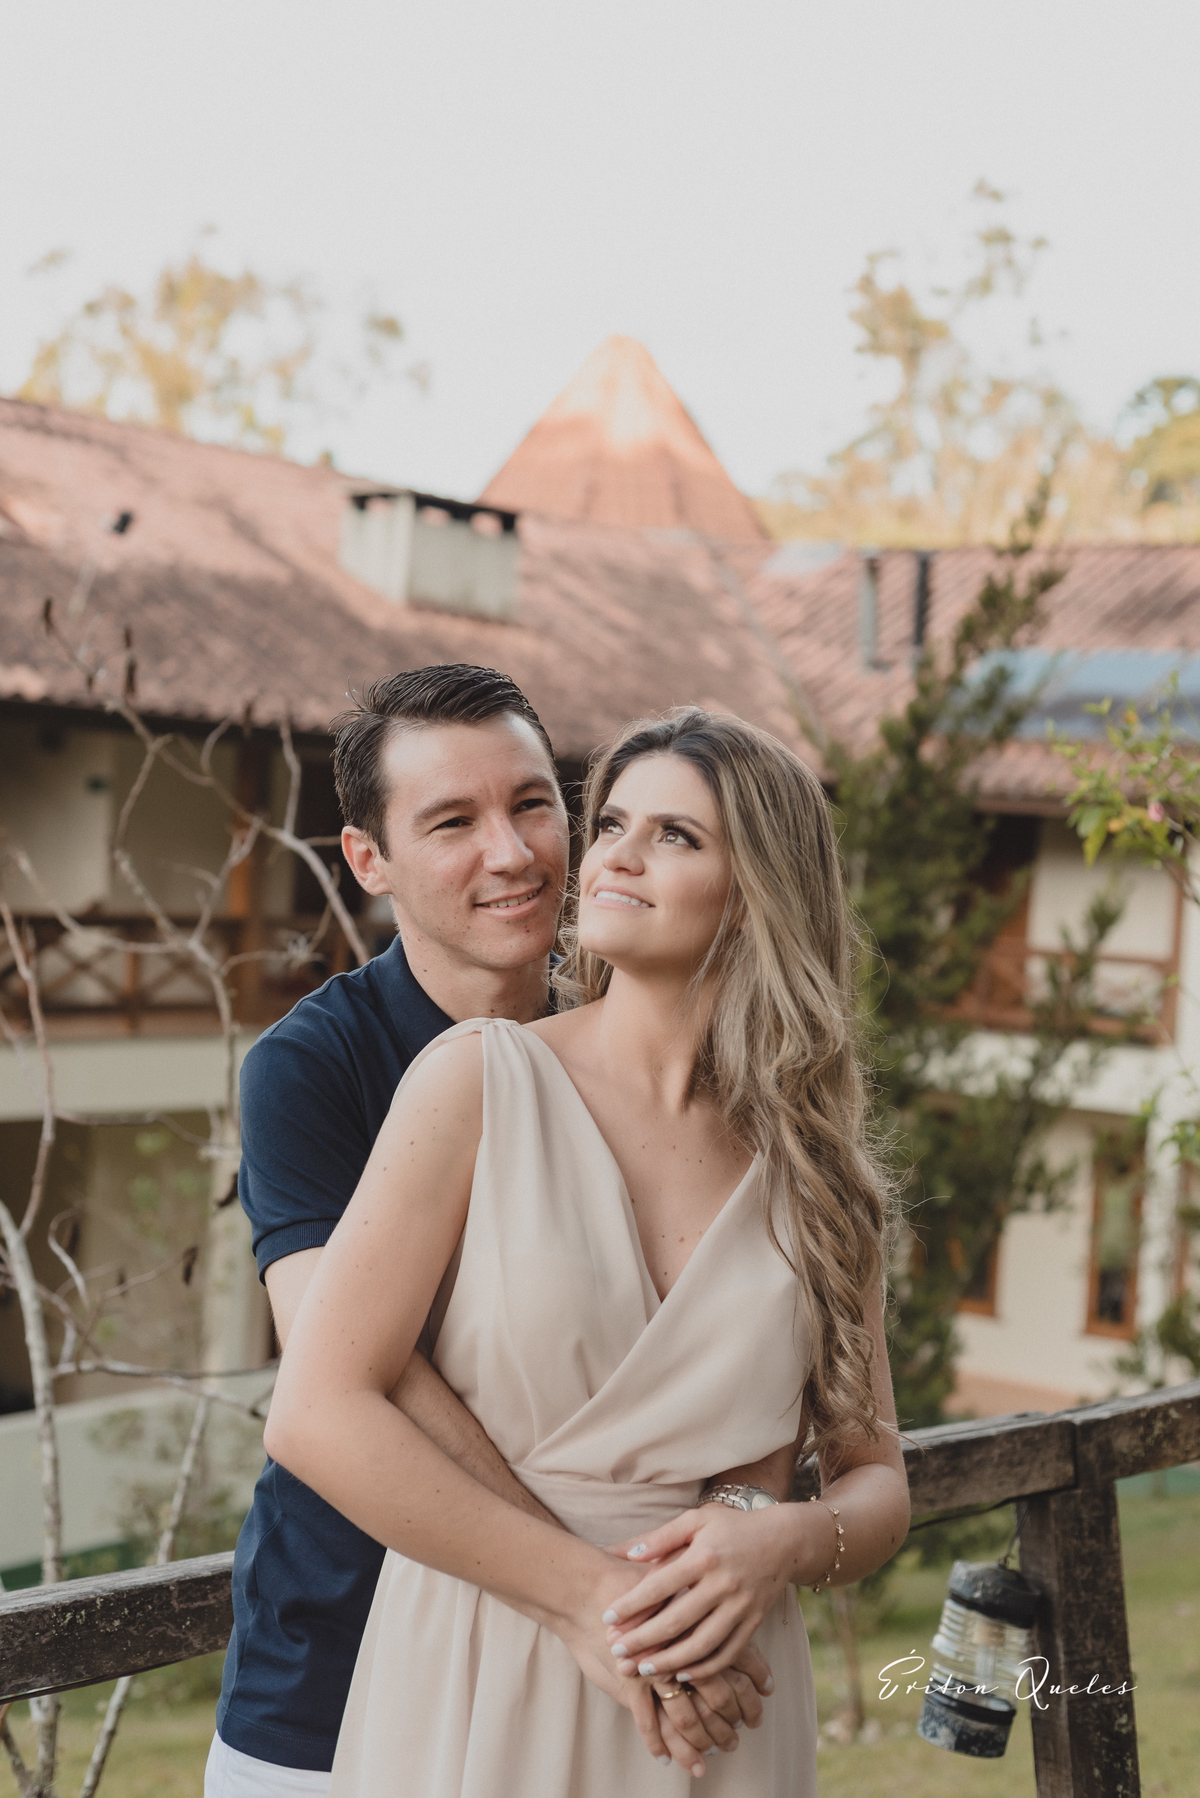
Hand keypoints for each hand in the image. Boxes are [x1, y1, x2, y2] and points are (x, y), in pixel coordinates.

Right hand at [553, 1560, 742, 1777]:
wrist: (587, 1584)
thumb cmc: (633, 1575)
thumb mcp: (676, 1569)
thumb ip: (704, 1589)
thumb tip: (731, 1593)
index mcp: (706, 1620)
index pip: (743, 1659)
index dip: (757, 1679)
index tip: (766, 1693)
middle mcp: (687, 1648)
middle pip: (721, 1696)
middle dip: (731, 1721)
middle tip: (736, 1739)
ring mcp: (659, 1668)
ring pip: (687, 1717)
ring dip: (697, 1740)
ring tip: (704, 1759)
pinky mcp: (632, 1682)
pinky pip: (648, 1721)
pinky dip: (656, 1742)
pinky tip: (662, 1758)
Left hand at [601, 1534, 775, 1739]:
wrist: (784, 1541)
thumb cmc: (732, 1528)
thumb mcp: (696, 1521)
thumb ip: (661, 1537)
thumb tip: (627, 1555)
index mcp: (704, 1556)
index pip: (660, 1585)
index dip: (631, 1604)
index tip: (606, 1619)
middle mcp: (723, 1584)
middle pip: (677, 1620)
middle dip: (643, 1640)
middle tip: (616, 1653)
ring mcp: (740, 1606)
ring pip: (701, 1644)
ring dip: (669, 1662)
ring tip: (643, 1670)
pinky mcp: (753, 1623)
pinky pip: (727, 1654)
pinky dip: (703, 1669)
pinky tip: (681, 1674)